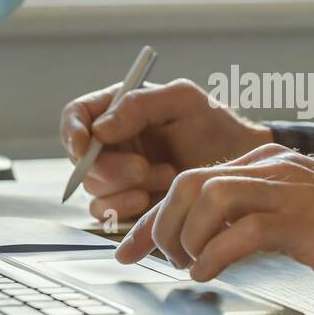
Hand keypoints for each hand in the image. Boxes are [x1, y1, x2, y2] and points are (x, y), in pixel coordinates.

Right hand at [59, 78, 272, 222]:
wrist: (240, 163)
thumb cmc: (215, 124)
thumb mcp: (183, 100)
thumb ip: (138, 105)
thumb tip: (99, 130)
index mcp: (118, 111)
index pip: (76, 117)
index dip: (73, 132)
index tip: (83, 146)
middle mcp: (113, 145)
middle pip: (82, 161)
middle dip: (109, 169)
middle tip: (144, 168)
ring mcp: (120, 178)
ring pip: (94, 191)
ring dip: (124, 190)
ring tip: (165, 178)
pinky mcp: (130, 206)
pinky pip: (109, 215)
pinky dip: (126, 210)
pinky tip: (153, 200)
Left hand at [114, 143, 313, 306]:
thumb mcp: (298, 221)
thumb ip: (257, 220)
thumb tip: (209, 244)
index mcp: (271, 165)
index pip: (194, 181)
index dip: (153, 217)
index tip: (128, 247)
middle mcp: (277, 168)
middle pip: (191, 183)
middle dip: (160, 225)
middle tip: (159, 261)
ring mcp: (292, 191)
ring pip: (209, 198)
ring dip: (185, 239)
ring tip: (189, 267)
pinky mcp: (307, 221)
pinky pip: (241, 231)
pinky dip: (213, 255)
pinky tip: (208, 274)